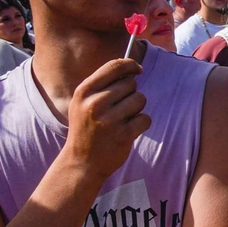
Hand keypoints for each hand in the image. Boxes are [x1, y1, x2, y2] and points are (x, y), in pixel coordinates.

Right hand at [63, 59, 148, 182]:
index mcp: (84, 92)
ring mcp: (109, 120)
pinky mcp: (123, 134)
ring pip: (140, 99)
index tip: (138, 69)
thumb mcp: (82, 103)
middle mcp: (95, 103)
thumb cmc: (86, 128)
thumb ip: (102, 84)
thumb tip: (131, 67)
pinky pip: (145, 118)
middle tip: (120, 108)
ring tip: (122, 119)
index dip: (130, 65)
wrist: (82, 162)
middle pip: (130, 84)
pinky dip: (141, 123)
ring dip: (136, 109)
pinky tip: (129, 130)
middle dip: (131, 94)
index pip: (114, 67)